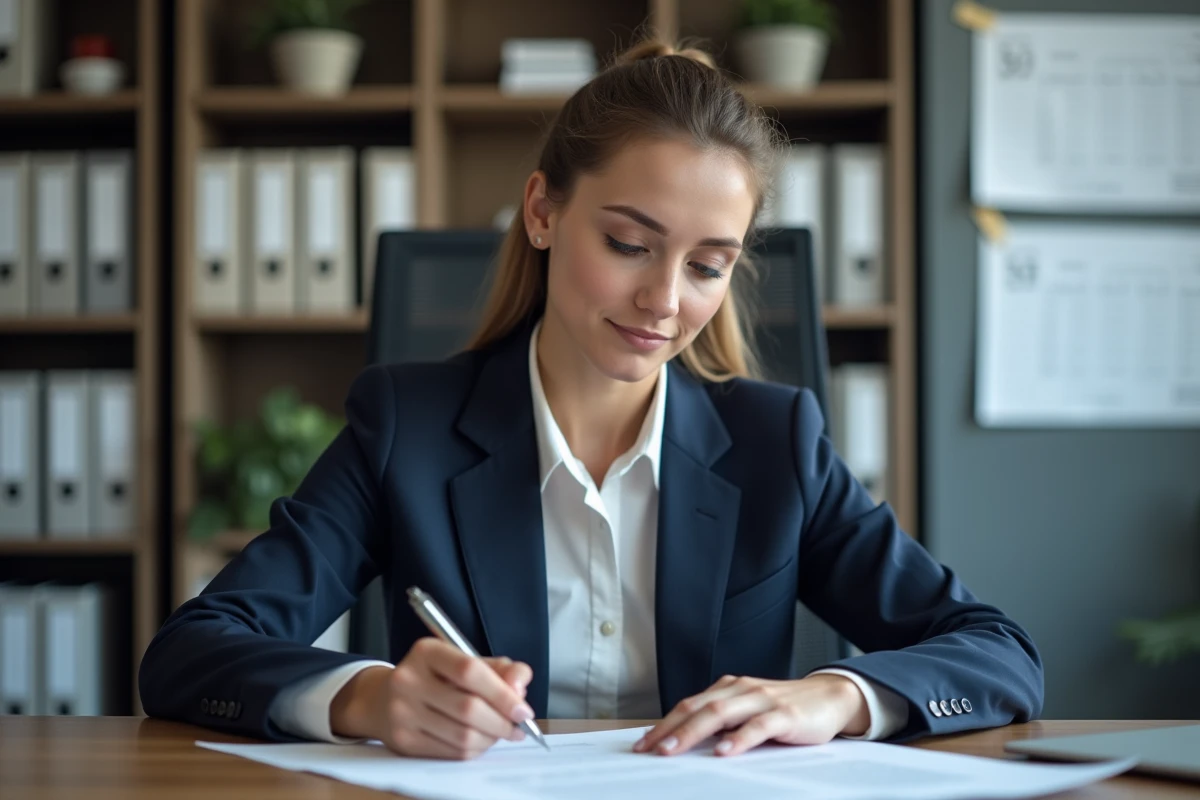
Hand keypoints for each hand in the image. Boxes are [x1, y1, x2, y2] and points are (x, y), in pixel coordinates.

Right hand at [330, 637, 534, 759]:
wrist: (382, 699)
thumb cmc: (433, 678)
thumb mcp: (462, 661)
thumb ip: (498, 669)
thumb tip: (520, 683)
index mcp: (427, 652)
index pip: (470, 671)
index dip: (502, 692)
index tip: (522, 708)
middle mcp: (409, 680)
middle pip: (468, 708)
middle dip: (502, 721)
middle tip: (519, 726)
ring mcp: (403, 712)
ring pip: (462, 735)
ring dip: (491, 738)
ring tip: (501, 732)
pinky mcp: (404, 741)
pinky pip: (451, 752)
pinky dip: (475, 749)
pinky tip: (481, 741)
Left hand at [633, 673, 868, 756]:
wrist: (830, 697)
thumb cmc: (784, 709)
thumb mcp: (747, 711)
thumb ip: (722, 722)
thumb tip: (684, 740)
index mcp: (728, 688)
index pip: (688, 705)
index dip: (663, 724)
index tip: (642, 744)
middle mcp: (741, 689)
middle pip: (698, 708)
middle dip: (669, 729)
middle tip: (648, 749)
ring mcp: (762, 700)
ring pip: (720, 714)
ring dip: (693, 733)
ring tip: (672, 750)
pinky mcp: (785, 715)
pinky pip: (758, 726)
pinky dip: (738, 739)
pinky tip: (724, 752)